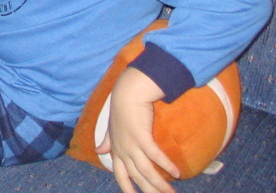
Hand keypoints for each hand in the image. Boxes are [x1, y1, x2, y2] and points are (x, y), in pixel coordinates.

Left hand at [96, 67, 178, 192]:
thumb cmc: (120, 110)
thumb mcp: (111, 128)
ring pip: (146, 171)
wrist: (126, 93)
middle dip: (150, 191)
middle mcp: (123, 150)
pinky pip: (155, 155)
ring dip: (160, 184)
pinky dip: (165, 165)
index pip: (120, 175)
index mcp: (116, 150)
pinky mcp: (141, 136)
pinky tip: (177, 173)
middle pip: (137, 178)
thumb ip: (106, 141)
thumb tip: (98, 149)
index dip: (127, 188)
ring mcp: (131, 144)